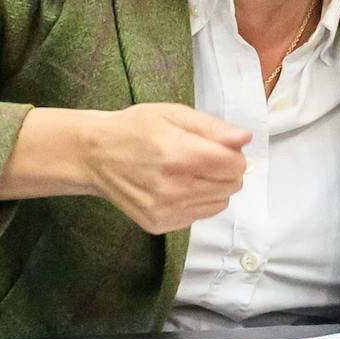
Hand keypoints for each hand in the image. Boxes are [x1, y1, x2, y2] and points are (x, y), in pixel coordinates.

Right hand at [81, 103, 250, 234]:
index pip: (235, 165)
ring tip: (187, 171)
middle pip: (231, 185)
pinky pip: (199, 215)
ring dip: (212, 187)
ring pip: (219, 203)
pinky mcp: (159, 224)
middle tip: (200, 156)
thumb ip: (212, 127)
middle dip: (224, 170)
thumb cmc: (134, 129)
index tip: (218, 146)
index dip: (233, 153)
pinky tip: (176, 186)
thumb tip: (244, 138)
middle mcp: (173, 187)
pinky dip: (196, 201)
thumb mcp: (173, 114)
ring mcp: (165, 210)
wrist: (95, 156)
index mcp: (178, 154)